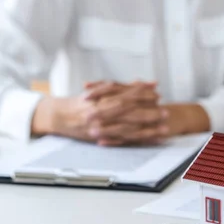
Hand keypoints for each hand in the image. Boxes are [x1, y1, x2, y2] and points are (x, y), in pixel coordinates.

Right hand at [31, 90, 167, 144]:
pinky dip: (139, 140)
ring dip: (148, 129)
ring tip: (165, 128)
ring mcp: (100, 127)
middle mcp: (100, 112)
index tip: (157, 93)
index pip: (124, 94)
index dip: (142, 93)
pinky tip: (153, 140)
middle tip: (165, 111)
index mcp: (100, 98)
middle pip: (128, 112)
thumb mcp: (98, 91)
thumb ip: (119, 87)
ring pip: (127, 128)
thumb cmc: (81, 102)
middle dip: (148, 112)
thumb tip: (141, 82)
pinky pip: (123, 140)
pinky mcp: (101, 138)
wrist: (59, 116)